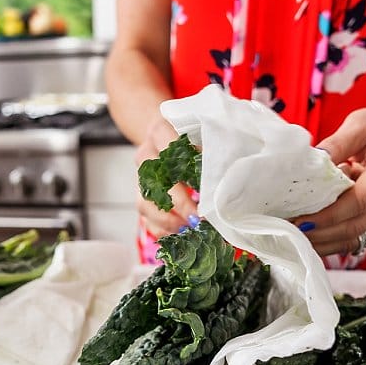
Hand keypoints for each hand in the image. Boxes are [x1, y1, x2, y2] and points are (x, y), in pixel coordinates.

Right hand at [135, 116, 197, 236]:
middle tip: (198, 216)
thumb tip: (225, 172)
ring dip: (167, 219)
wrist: (165, 136)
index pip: (169, 147)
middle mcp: (146, 154)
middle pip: (155, 180)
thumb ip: (209, 146)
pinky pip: (145, 217)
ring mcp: (140, 176)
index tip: (204, 184)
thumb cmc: (189, 135)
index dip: (186, 167)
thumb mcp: (200, 130)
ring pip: (145, 202)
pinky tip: (179, 234)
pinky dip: (162, 229)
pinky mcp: (141, 195)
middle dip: (178, 202)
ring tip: (188, 228)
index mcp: (159, 131)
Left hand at [292, 107, 365, 256]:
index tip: (301, 219)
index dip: (330, 214)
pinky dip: (332, 241)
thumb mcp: (359, 125)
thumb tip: (312, 161)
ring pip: (356, 237)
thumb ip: (337, 143)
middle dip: (322, 232)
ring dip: (325, 241)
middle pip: (358, 225)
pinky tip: (311, 236)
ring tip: (295, 235)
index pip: (361, 199)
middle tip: (290, 230)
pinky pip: (357, 238)